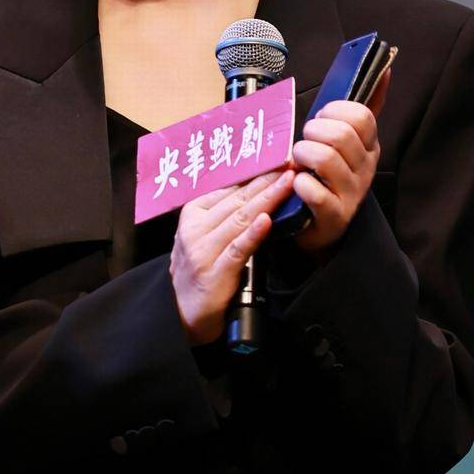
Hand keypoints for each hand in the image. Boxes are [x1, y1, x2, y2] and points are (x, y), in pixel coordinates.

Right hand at [170, 168, 295, 345]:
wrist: (184, 315)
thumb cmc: (200, 271)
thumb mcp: (203, 236)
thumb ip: (222, 214)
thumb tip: (254, 187)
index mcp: (192, 214)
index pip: (227, 187)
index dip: (253, 172)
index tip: (276, 158)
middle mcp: (195, 228)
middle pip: (237, 199)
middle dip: (266, 179)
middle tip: (289, 163)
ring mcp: (203, 250)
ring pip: (240, 218)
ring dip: (267, 198)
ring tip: (287, 182)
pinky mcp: (215, 272)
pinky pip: (238, 248)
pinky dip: (253, 233)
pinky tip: (267, 219)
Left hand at [289, 66, 391, 256]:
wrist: (324, 227)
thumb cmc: (330, 177)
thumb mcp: (350, 142)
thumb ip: (366, 107)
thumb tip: (386, 69)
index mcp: (370, 146)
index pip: (361, 115)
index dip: (334, 111)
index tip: (322, 120)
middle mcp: (366, 170)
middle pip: (341, 134)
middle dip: (313, 132)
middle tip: (306, 142)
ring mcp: (351, 194)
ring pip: (323, 158)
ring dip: (302, 155)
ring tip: (298, 163)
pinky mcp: (333, 215)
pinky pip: (312, 190)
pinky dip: (298, 184)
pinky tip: (297, 185)